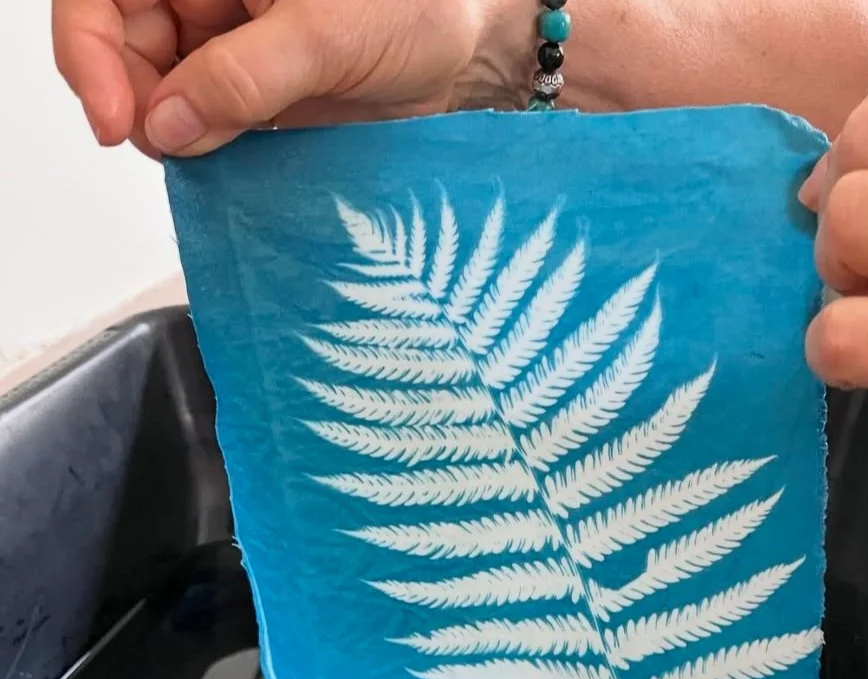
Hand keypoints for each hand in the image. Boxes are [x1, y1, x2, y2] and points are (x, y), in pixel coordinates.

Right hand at [52, 0, 524, 157]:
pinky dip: (207, 153)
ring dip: (172, 134)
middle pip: (123, 47)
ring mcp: (228, 51)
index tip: (115, 117)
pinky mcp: (255, 100)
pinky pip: (208, 128)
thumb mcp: (326, 33)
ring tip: (211, 155)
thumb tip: (168, 124)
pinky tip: (226, 166)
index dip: (89, 49)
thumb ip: (243, 77)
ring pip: (162, 96)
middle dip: (131, 100)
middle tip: (166, 148)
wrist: (470, 57)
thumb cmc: (417, 9)